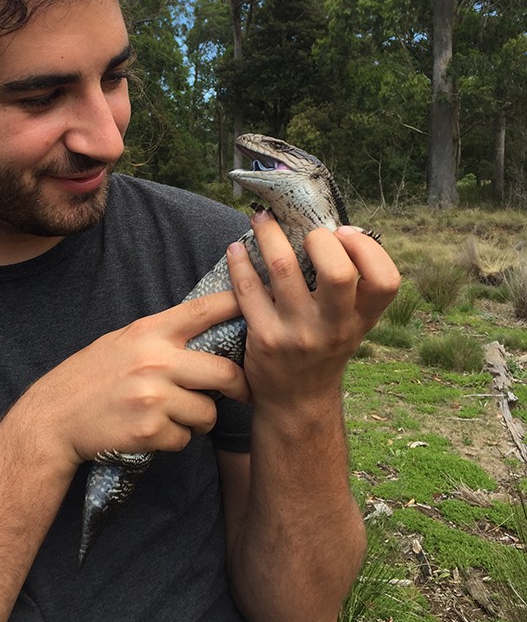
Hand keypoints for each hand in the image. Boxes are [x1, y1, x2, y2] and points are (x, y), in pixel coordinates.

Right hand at [19, 289, 251, 470]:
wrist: (53, 418)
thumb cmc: (91, 377)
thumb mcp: (124, 341)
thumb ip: (162, 336)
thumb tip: (209, 326)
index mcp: (149, 331)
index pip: (204, 310)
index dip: (239, 303)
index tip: (264, 300)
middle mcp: (155, 360)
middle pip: (224, 372)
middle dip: (239, 387)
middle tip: (242, 393)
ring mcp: (153, 397)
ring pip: (207, 412)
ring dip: (199, 418)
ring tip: (172, 414)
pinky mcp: (149, 431)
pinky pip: (185, 438)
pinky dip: (175, 439)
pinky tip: (152, 431)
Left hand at [226, 213, 399, 409]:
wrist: (296, 402)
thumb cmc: (324, 350)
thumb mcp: (350, 324)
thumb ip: (351, 287)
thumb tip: (332, 228)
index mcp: (361, 319)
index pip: (386, 280)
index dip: (368, 249)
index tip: (345, 234)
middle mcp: (334, 327)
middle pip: (338, 273)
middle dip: (320, 239)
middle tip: (306, 233)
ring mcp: (298, 333)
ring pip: (283, 268)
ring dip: (269, 234)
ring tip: (261, 219)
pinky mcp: (264, 338)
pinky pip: (248, 288)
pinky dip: (239, 262)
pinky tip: (236, 250)